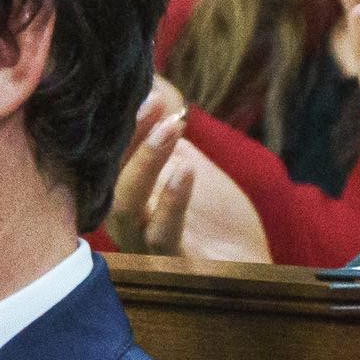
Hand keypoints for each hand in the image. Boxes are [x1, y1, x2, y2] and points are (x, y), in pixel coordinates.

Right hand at [110, 90, 274, 263]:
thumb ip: (168, 140)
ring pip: (125, 206)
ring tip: (171, 128)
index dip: (125, 124)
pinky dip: (173, 200)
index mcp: (125, 196)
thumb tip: (152, 91)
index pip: (111, 156)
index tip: (150, 93)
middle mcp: (125, 222)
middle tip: (156, 104)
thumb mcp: (190, 168)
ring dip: (145, 163)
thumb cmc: (218, 222)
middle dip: (129, 137)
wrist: (251, 268)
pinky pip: (162, 234)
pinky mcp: (171, 265)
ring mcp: (143, 246)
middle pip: (108, 178)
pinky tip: (187, 169)